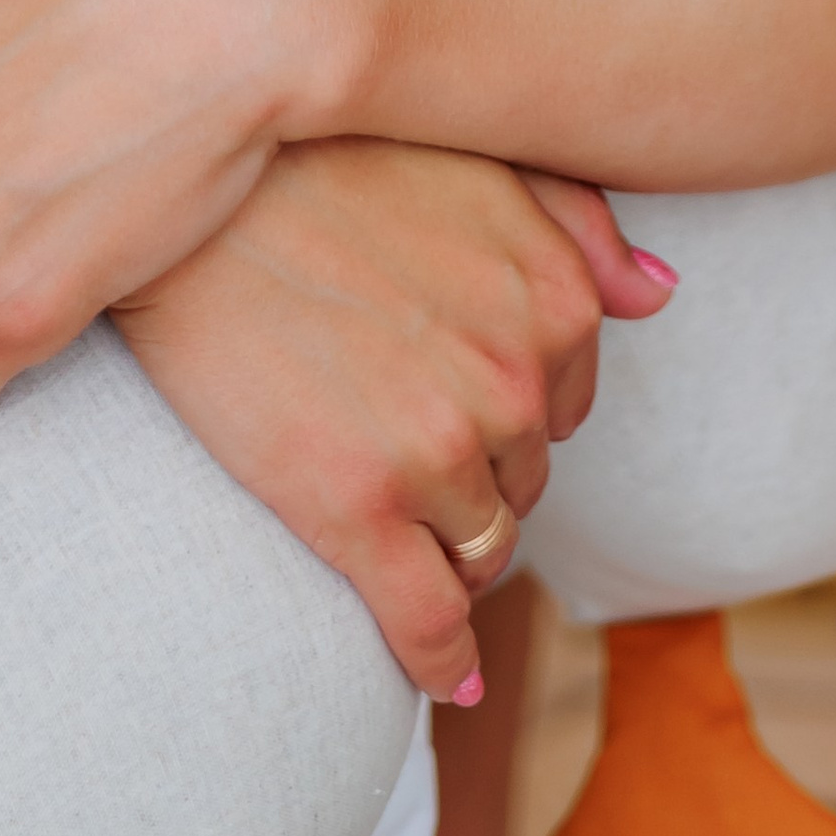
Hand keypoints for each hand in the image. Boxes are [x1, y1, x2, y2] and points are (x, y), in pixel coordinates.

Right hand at [108, 143, 665, 696]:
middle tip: (396, 444)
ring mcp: (438, 452)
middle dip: (477, 476)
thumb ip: (576, 223)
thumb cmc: (314, 160)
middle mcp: (514, 381)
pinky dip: (438, 659)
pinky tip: (439, 674)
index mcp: (551, 301)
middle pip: (522, 481)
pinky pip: (426, 620)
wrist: (175, 194)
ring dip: (450, 551)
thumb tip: (660, 293)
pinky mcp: (356, 509)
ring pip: (479, 549)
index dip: (505, 414)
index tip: (447, 401)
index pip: (562, 407)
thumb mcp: (469, 160)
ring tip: (391, 527)